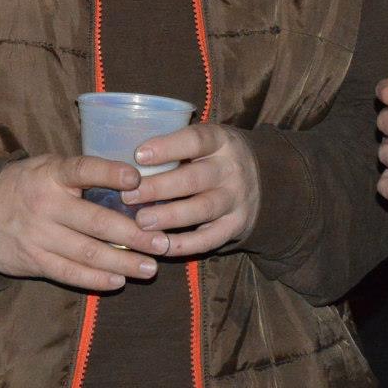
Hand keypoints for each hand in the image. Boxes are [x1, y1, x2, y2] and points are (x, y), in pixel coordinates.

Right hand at [0, 154, 169, 289]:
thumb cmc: (25, 186)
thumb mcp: (46, 167)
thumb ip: (81, 174)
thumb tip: (132, 180)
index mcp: (51, 174)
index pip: (83, 170)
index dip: (110, 174)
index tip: (137, 180)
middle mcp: (46, 204)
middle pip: (95, 221)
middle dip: (133, 234)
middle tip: (162, 243)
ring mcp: (39, 235)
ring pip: (87, 252)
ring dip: (123, 262)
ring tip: (150, 268)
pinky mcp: (34, 261)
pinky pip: (70, 273)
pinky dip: (96, 278)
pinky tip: (119, 281)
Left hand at [125, 124, 260, 257]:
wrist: (263, 180)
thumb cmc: (214, 156)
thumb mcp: (204, 141)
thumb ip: (174, 146)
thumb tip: (124, 156)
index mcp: (220, 140)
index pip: (195, 140)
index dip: (167, 148)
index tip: (138, 155)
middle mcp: (231, 169)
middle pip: (194, 178)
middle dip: (159, 187)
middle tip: (128, 195)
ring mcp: (236, 199)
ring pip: (202, 209)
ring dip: (170, 216)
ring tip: (141, 221)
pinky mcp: (235, 226)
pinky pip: (209, 238)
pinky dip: (184, 245)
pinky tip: (160, 246)